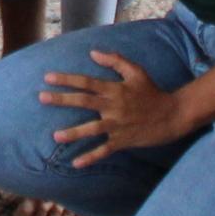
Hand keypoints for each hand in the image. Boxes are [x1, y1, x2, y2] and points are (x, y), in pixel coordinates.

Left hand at [39, 52, 187, 164]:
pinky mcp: (122, 140)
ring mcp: (117, 125)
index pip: (87, 82)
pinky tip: (76, 163)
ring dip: (73, 133)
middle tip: (41, 97)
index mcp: (115, 89)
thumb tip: (93, 52)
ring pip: (92, 129)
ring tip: (55, 136)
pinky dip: (91, 157)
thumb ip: (115, 60)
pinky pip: (104, 150)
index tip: (48, 77)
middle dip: (62, 100)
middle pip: (84, 101)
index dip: (67, 79)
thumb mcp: (136, 71)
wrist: (172, 114)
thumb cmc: (152, 91)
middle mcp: (114, 106)